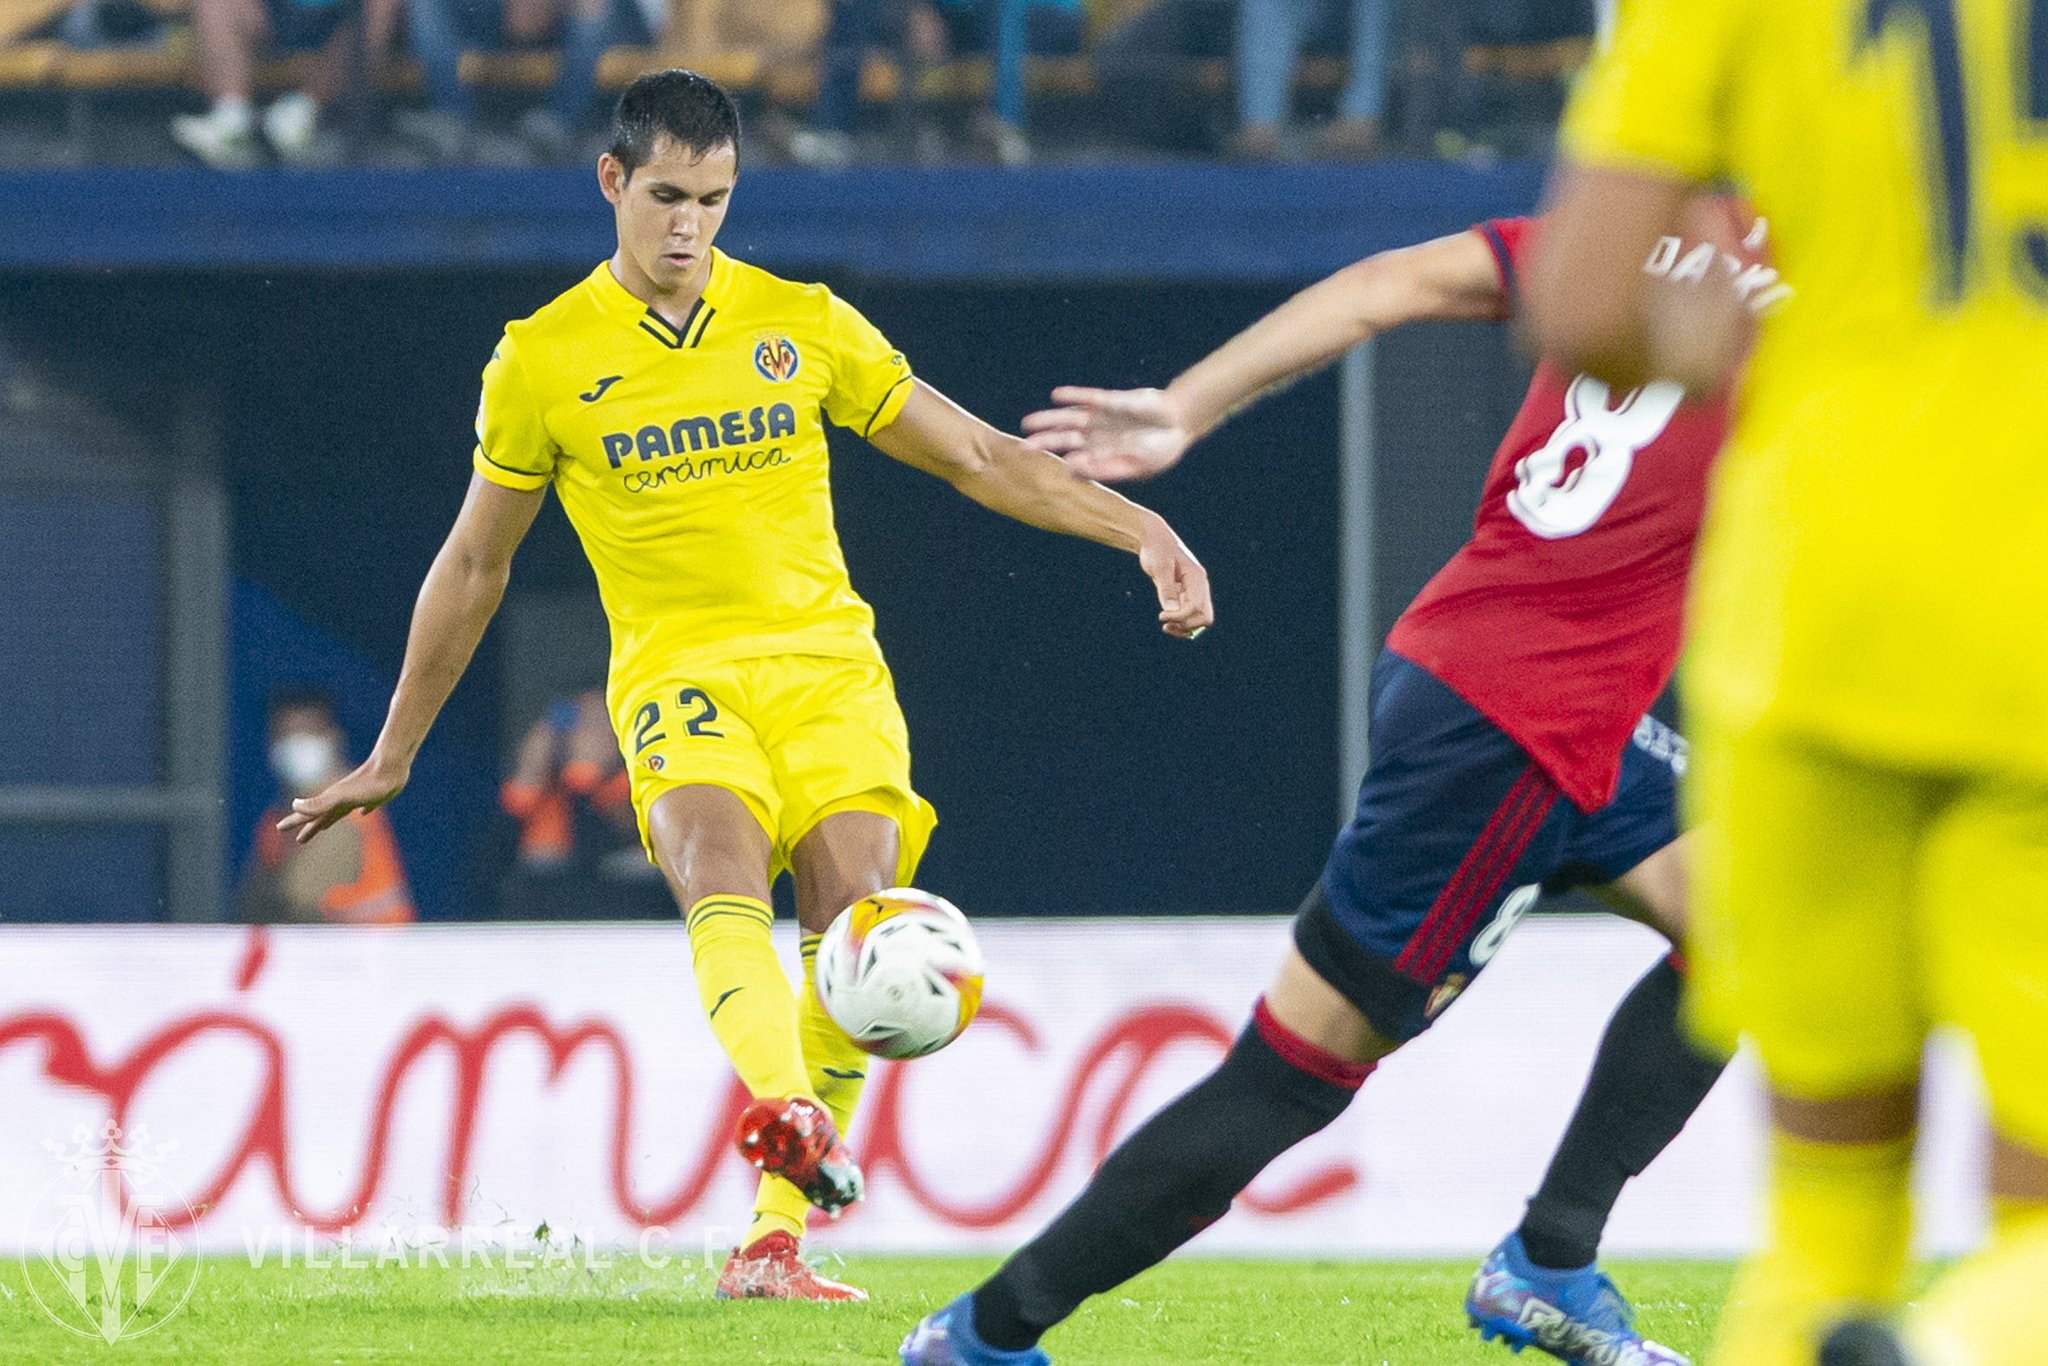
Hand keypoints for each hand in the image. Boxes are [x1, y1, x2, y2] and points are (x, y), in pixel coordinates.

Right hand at [276, 754, 409, 844]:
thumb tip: (294, 805)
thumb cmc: (368, 785)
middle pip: (321, 817)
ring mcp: (358, 798)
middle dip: (308, 828)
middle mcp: (341, 800)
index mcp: (331, 802)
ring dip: (328, 820)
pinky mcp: (375, 796)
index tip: (279, 828)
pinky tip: (362, 812)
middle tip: (299, 840)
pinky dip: (361, 811)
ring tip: (323, 828)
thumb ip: (319, 803)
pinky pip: (364, 807)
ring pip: (339, 812)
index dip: (294, 822)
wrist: (392, 766)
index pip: (308, 815)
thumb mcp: (341, 797)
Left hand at [1022, 386, 1194, 482]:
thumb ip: (1106, 470)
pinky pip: (1088, 398)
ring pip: (1068, 419)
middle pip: (1064, 440)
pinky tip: (1057, 395)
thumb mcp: (1136, 467)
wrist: (1180, 422)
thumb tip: (1073, 471)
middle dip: (1044, 443)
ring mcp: (1101, 419)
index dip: (1063, 466)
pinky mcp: (1110, 401)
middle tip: (1022, 449)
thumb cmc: (1160, 450)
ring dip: (1048, 420)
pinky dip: (1073, 396)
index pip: (1076, 463)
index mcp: (1103, 457)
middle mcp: (1097, 437)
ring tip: (1027, 423)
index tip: (1054, 470)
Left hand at [1137, 514, 1214, 639]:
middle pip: (1204, 617)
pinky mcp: (1186, 595)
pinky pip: (1190, 615)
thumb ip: (1166, 588)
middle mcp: (1199, 586)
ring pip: (1198, 619)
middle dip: (1187, 625)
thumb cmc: (1157, 549)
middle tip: (1166, 624)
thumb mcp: (1159, 567)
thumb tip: (1170, 610)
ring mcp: (1194, 591)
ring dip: (1185, 627)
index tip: (1161, 616)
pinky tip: (1167, 621)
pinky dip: (1181, 623)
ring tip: (1166, 626)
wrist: (1154, 540)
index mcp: (1196, 578)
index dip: (1180, 616)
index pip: (1195, 606)